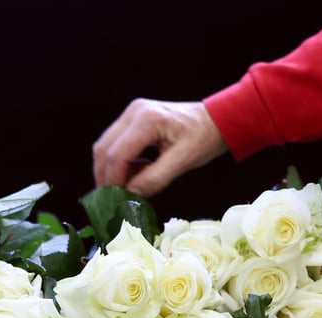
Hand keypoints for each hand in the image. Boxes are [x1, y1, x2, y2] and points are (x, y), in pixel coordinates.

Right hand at [92, 99, 227, 196]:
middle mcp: (134, 112)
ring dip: (109, 170)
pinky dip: (118, 163)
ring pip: (105, 146)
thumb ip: (155, 178)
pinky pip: (114, 143)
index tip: (116, 200)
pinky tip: (133, 173)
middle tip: (113, 199)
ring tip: (124, 188)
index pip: (117, 154)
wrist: (217, 119)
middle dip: (105, 176)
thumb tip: (130, 194)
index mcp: (147, 119)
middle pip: (104, 149)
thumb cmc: (205, 137)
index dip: (113, 180)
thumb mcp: (184, 161)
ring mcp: (131, 113)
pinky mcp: (132, 119)